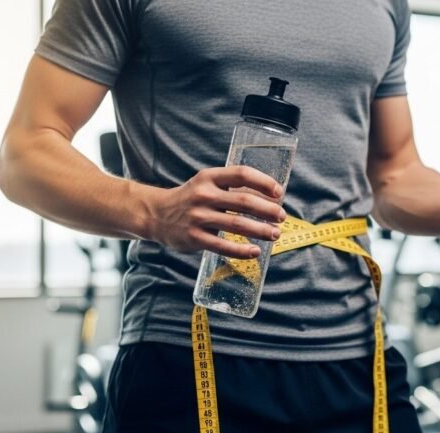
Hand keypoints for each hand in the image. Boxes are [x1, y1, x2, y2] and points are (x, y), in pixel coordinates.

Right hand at [142, 166, 286, 258]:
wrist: (156, 214)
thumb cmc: (191, 199)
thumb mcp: (206, 184)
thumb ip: (231, 188)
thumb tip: (268, 198)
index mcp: (209, 177)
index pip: (242, 174)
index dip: (264, 182)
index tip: (279, 193)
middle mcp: (204, 195)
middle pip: (243, 201)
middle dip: (268, 210)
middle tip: (282, 217)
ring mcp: (198, 217)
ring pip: (237, 224)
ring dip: (260, 230)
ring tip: (275, 234)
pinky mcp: (194, 237)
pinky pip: (222, 246)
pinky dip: (241, 250)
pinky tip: (255, 251)